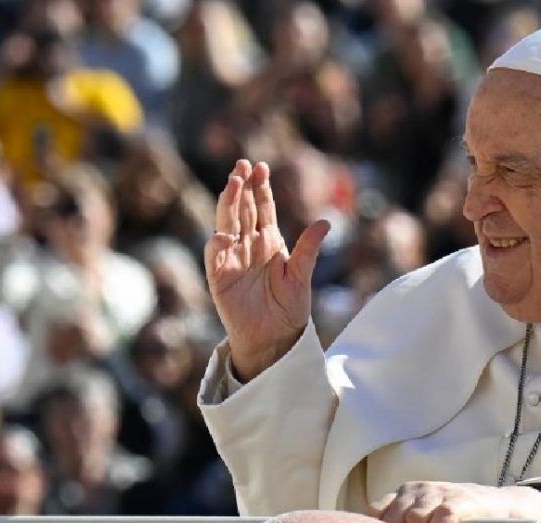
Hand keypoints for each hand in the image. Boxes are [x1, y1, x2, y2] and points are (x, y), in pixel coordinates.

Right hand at [205, 160, 328, 380]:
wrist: (275, 338)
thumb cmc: (289, 308)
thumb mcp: (301, 276)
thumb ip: (308, 249)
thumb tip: (325, 222)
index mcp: (269, 241)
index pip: (262, 207)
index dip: (261, 188)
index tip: (261, 167)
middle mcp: (249, 245)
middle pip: (242, 209)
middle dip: (241, 187)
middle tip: (242, 165)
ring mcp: (232, 259)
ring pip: (227, 224)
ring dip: (228, 204)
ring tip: (232, 183)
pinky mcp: (220, 278)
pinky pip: (215, 257)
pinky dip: (217, 244)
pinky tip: (224, 232)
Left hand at [369, 482, 540, 522]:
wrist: (495, 505)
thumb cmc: (454, 518)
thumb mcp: (423, 518)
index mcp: (402, 494)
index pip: (375, 511)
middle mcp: (415, 490)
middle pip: (394, 518)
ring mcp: (437, 492)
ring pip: (415, 518)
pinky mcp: (458, 499)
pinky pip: (441, 516)